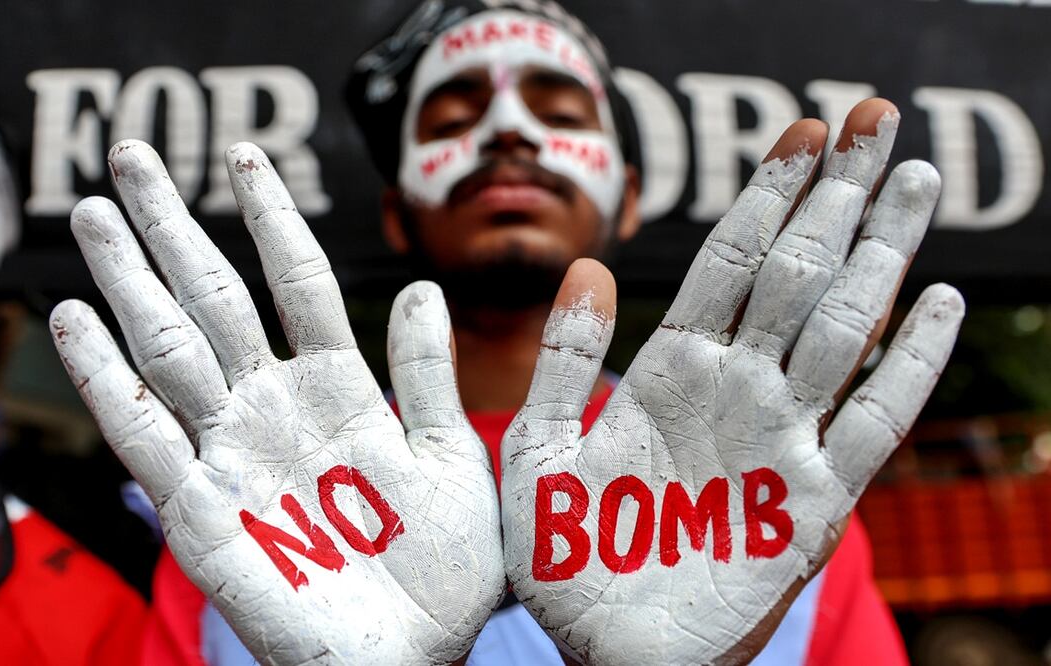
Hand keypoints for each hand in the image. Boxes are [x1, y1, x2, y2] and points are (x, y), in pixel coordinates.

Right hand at [50, 141, 503, 663]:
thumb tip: (422, 284)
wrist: (415, 656)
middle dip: (174, 228)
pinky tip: (75, 319)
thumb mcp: (452, 455)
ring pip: (171, 350)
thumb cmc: (445, 566)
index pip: (297, 282)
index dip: (272, 218)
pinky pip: (146, 435)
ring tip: (95, 213)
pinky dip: (108, 379)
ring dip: (130, 282)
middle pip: (217, 300)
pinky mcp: (200, 511)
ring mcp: (233, 454)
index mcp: (343, 390)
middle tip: (132, 157)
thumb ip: (429, 373)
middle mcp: (278, 409)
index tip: (247, 156)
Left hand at [501, 99, 963, 663]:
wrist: (606, 654)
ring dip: (879, 254)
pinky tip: (938, 303)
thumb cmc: (565, 558)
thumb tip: (588, 266)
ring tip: (912, 179)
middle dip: (834, 197)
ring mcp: (780, 440)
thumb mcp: (540, 452)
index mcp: (670, 371)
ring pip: (841, 329)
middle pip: (795, 275)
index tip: (803, 131)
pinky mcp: (814, 503)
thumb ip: (565, 363)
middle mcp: (734, 391)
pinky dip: (908, 366)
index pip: (729, 263)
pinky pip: (873, 423)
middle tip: (875, 117)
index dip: (765, 196)